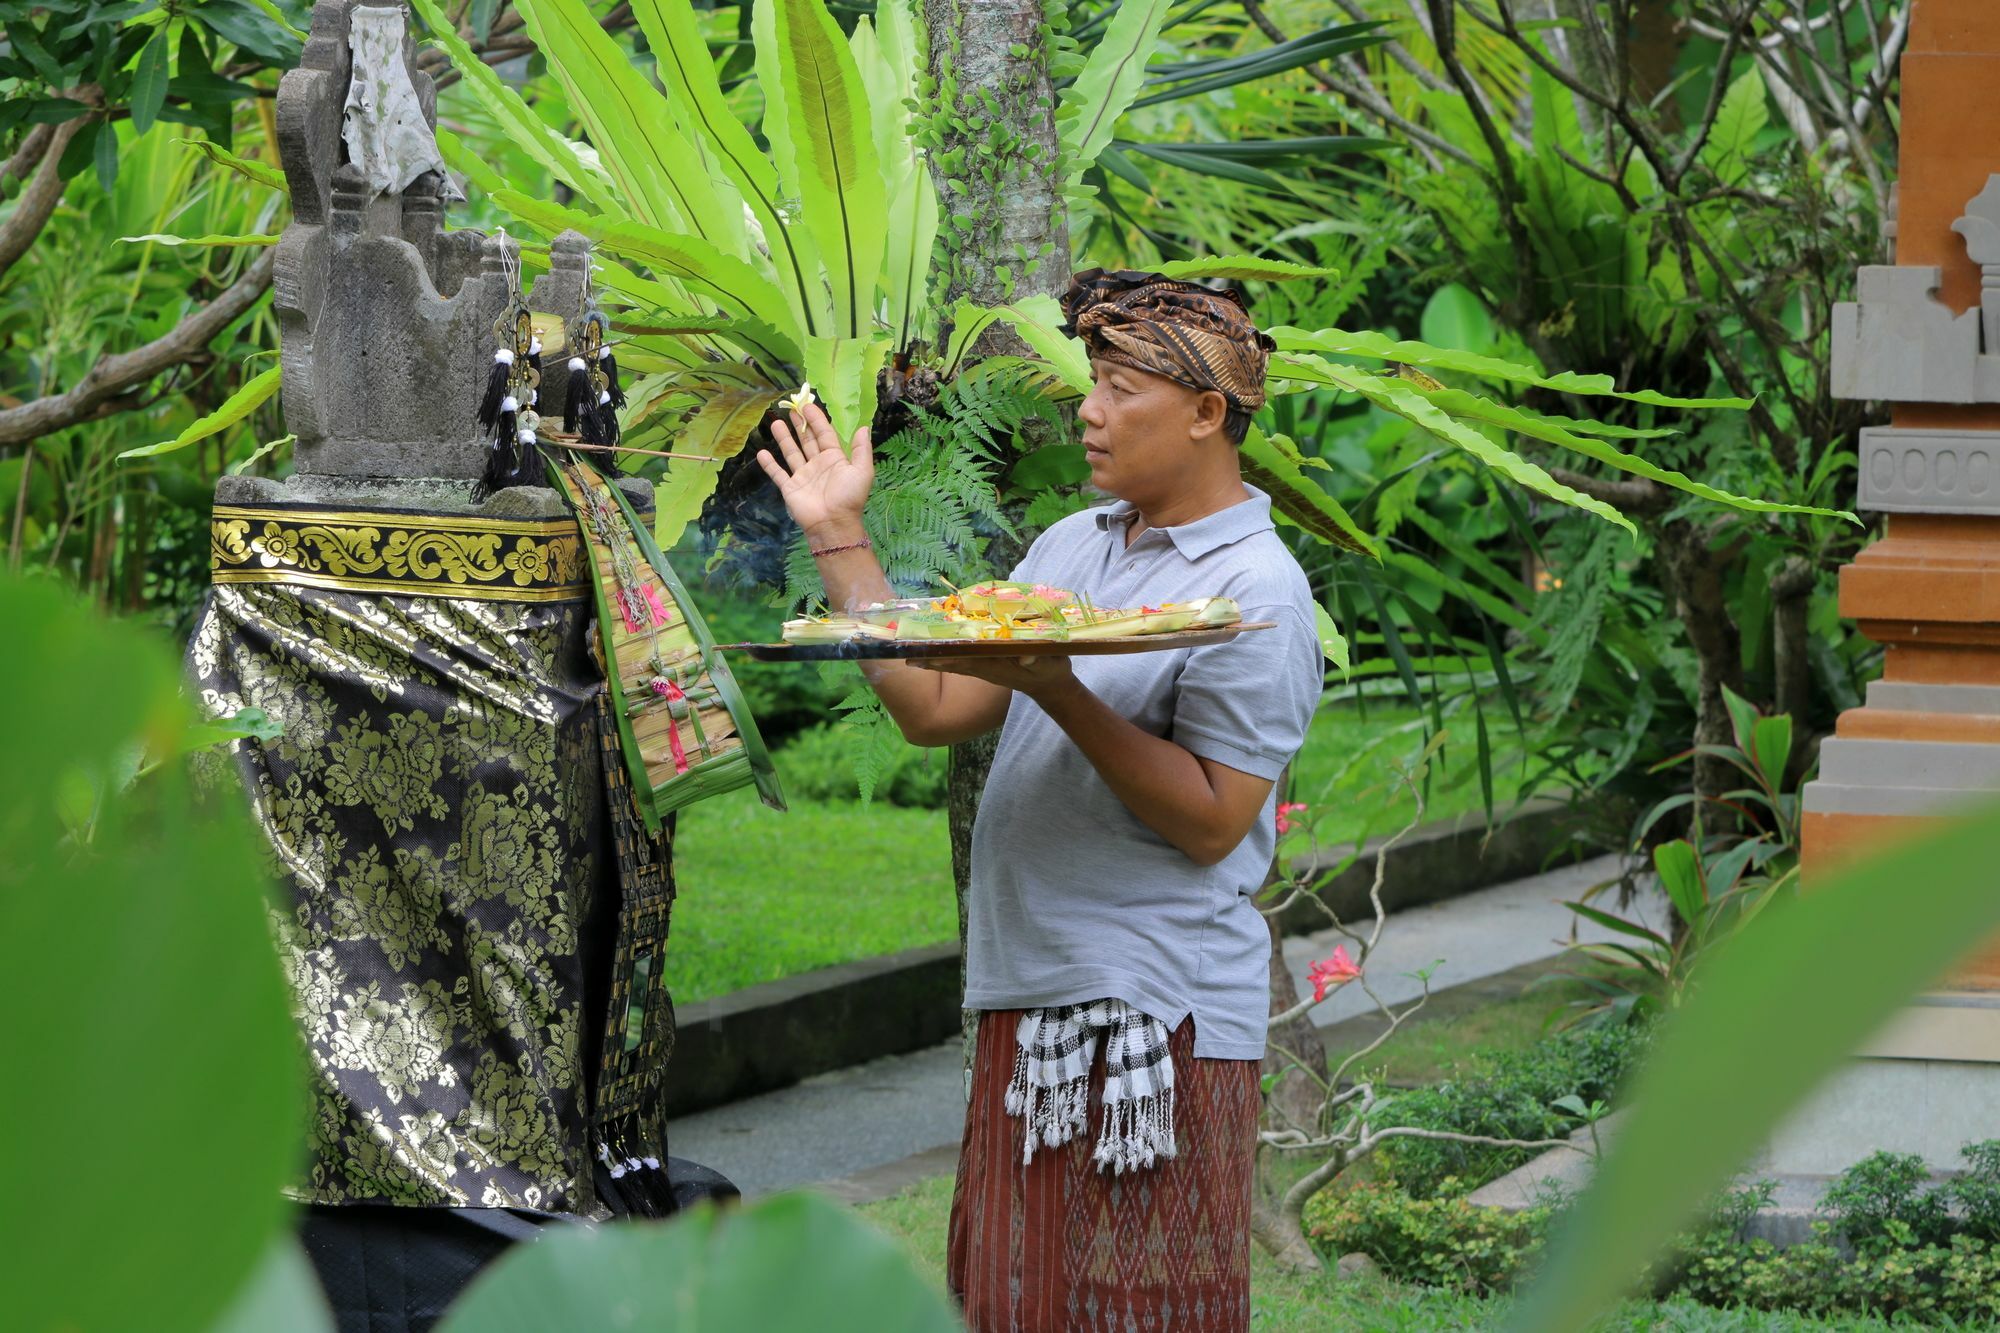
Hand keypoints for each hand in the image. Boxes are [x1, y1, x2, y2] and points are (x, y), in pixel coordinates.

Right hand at [754, 400, 873, 541]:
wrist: (833, 524)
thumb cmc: (849, 497)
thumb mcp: (862, 471)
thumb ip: (862, 449)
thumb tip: (864, 427)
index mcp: (835, 459)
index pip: (824, 434)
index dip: (816, 419)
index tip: (807, 405)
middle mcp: (818, 465)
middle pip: (807, 440)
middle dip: (800, 425)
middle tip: (791, 408)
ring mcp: (803, 476)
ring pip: (791, 453)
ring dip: (784, 438)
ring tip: (776, 423)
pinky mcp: (790, 488)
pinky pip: (778, 474)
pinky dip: (769, 464)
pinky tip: (762, 452)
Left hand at [916, 653, 1076, 700]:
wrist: (1050, 685)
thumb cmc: (1050, 671)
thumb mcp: (1050, 664)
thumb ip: (1039, 660)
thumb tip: (1025, 657)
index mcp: (998, 666)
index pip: (967, 662)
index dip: (948, 659)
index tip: (928, 657)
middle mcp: (986, 668)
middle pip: (954, 664)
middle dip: (932, 660)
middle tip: (905, 657)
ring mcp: (985, 668)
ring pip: (955, 664)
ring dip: (934, 660)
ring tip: (910, 658)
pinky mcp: (987, 666)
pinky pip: (962, 662)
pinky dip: (945, 658)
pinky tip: (932, 655)